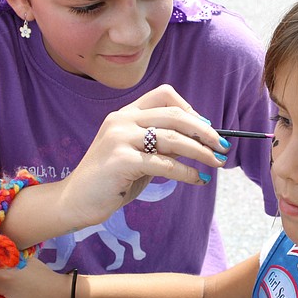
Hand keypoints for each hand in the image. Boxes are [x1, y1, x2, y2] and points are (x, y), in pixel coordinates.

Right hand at [57, 84, 229, 229]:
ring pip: (172, 138)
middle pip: (174, 115)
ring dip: (201, 152)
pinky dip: (187, 172)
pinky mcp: (120, 161)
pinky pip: (164, 164)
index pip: (164, 95)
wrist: (74, 202)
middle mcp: (122, 120)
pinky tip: (199, 180)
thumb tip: (199, 142)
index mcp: (125, 115)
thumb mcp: (139, 158)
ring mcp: (119, 139)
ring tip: (217, 163)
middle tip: (222, 146)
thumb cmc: (111, 181)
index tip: (207, 128)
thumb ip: (162, 147)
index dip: (190, 109)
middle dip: (205, 131)